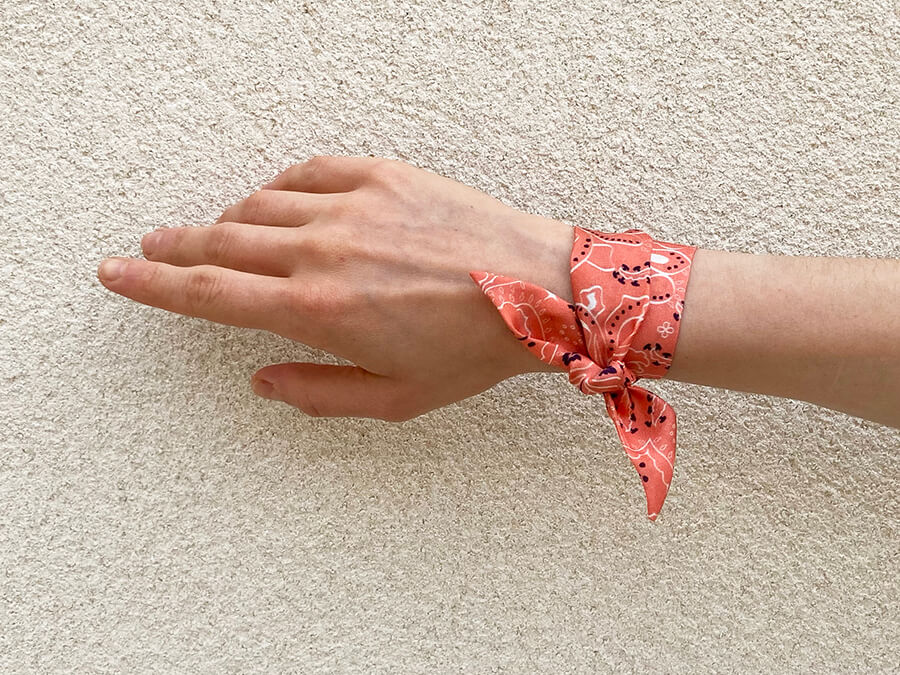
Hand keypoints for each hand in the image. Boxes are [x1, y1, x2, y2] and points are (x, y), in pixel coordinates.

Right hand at [97, 156, 572, 420]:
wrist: (542, 293)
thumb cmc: (475, 350)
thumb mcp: (395, 399)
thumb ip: (316, 393)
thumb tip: (264, 381)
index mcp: (318, 311)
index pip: (208, 295)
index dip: (153, 286)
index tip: (119, 275)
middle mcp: (324, 251)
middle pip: (219, 243)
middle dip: (173, 249)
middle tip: (147, 250)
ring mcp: (352, 207)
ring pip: (257, 207)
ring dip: (223, 222)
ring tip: (211, 235)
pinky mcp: (382, 176)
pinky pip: (306, 174)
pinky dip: (278, 190)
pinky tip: (275, 204)